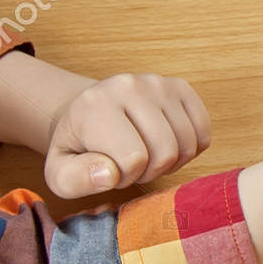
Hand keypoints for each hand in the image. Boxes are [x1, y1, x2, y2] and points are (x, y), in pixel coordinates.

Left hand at [45, 73, 211, 196]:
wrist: (86, 110)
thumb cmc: (78, 146)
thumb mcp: (59, 171)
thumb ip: (75, 179)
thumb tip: (109, 174)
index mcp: (95, 106)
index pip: (133, 159)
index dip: (125, 177)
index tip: (109, 170)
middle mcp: (129, 86)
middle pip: (165, 153)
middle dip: (149, 172)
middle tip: (129, 166)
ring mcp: (159, 84)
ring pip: (188, 146)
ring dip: (170, 163)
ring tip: (147, 156)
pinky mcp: (180, 87)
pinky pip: (203, 134)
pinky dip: (189, 150)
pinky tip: (167, 146)